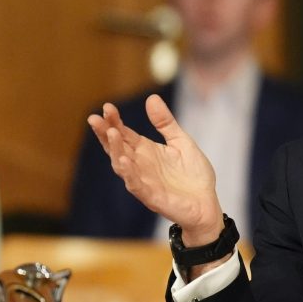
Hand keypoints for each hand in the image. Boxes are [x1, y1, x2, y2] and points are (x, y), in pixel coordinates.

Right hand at [87, 94, 222, 244]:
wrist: (207, 204)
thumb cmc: (193, 175)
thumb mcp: (181, 142)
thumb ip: (166, 123)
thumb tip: (151, 97)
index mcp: (146, 151)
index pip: (124, 134)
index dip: (114, 121)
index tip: (107, 106)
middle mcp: (140, 165)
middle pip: (117, 147)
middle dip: (106, 133)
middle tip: (95, 118)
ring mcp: (143, 181)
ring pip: (122, 165)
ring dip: (115, 150)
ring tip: (111, 133)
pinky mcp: (151, 196)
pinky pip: (135, 184)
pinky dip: (128, 173)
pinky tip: (123, 161)